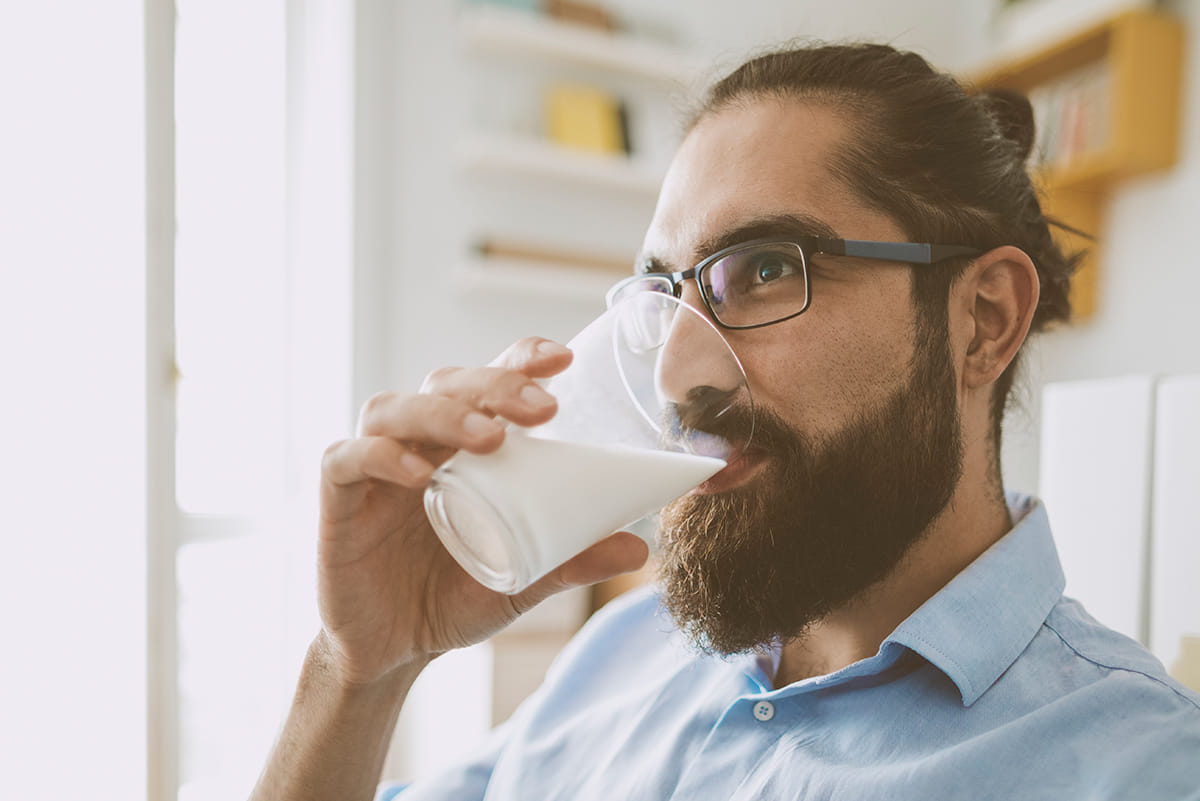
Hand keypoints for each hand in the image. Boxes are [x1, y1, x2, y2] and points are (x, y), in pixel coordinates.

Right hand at [316, 337, 649, 686]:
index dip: (519, 360)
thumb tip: (639, 549)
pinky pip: (348, 458)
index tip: (563, 360)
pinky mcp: (338, 498)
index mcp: (461, 447)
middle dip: (494, 385)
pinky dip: (381, 455)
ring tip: (491, 438)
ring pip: (394, 408)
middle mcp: (418, 443)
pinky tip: (419, 475)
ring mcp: (374, 466)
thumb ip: (570, 562)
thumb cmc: (452, 596)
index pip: (487, 383)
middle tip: (543, 409)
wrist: (393, 651)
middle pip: (446, 384)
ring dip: (444, 413)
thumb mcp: (521, 580)